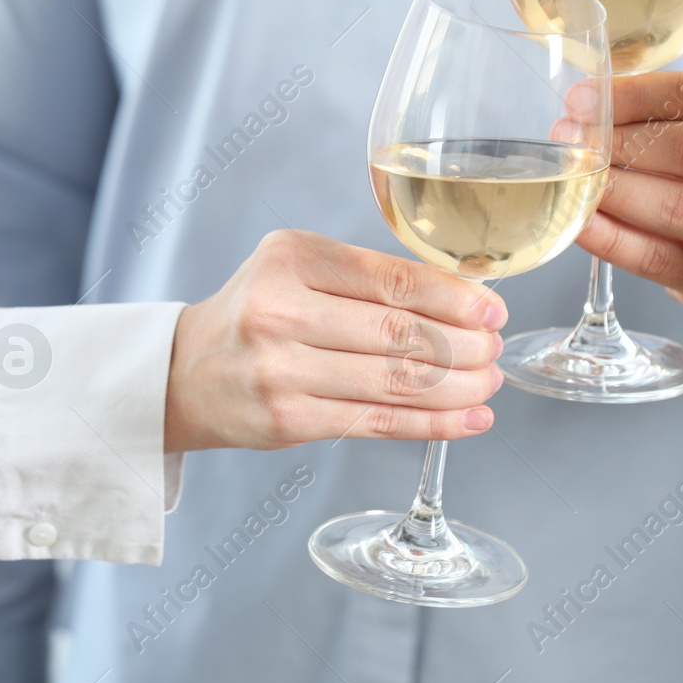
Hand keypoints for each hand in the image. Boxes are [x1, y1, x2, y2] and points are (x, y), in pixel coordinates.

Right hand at [165, 230, 505, 451]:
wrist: (186, 371)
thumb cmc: (260, 310)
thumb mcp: (302, 267)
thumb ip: (371, 277)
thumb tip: (465, 295)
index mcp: (292, 258)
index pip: (392, 280)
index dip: (454, 298)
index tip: (493, 309)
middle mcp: (281, 311)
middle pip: (398, 333)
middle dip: (464, 345)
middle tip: (495, 349)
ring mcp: (280, 370)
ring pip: (393, 382)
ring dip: (457, 387)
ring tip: (489, 383)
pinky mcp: (287, 420)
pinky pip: (376, 423)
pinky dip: (432, 424)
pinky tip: (468, 420)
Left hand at [573, 71, 682, 329]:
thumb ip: (661, 122)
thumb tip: (583, 113)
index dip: (636, 95)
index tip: (583, 100)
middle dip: (622, 142)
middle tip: (575, 142)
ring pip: (680, 206)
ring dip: (618, 190)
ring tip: (578, 178)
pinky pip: (660, 259)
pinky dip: (613, 239)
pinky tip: (582, 223)